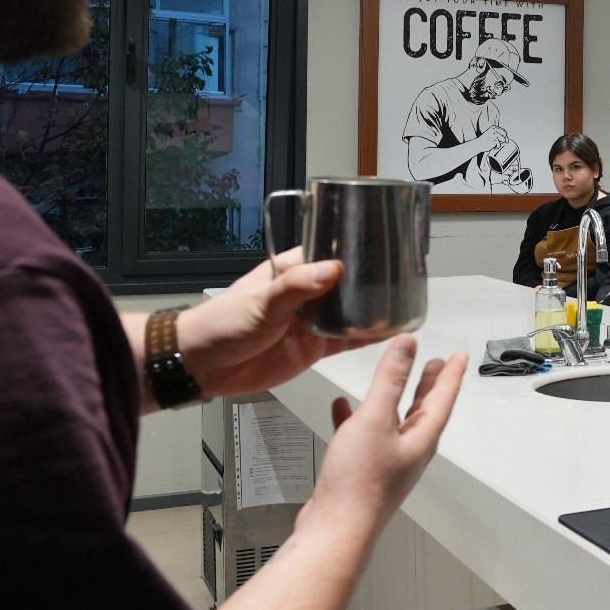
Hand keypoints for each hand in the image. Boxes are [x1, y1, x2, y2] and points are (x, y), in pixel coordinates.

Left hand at [178, 251, 387, 399]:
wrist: (204, 366)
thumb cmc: (223, 323)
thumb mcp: (260, 301)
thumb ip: (296, 286)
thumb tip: (332, 270)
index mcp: (292, 269)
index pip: (330, 251)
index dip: (355, 248)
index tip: (383, 243)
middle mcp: (307, 291)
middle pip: (347, 282)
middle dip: (371, 280)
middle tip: (404, 275)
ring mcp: (313, 320)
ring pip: (351, 311)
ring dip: (373, 308)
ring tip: (405, 301)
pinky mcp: (314, 347)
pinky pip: (346, 339)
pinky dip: (366, 336)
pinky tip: (388, 331)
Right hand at [300, 336, 462, 539]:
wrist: (336, 528)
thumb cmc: (360, 482)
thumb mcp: (375, 420)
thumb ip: (390, 380)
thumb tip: (407, 346)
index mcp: (421, 437)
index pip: (443, 397)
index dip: (452, 372)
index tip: (461, 355)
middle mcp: (409, 451)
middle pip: (424, 409)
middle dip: (430, 384)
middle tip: (437, 364)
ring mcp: (388, 463)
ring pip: (395, 422)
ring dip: (395, 399)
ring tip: (393, 380)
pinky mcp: (364, 472)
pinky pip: (364, 437)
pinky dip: (356, 419)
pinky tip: (342, 409)